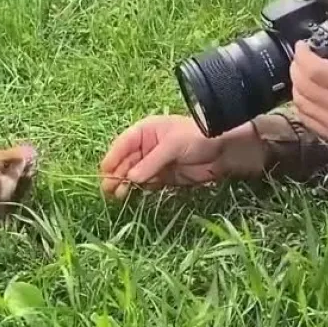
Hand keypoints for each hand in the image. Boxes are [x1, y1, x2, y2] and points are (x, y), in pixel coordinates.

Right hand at [99, 115, 265, 198]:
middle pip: (125, 161)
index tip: (104, 173)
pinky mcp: (163, 176)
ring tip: (119, 195)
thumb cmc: (197, 137)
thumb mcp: (173, 145)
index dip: (113, 158)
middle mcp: (146, 146)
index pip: (123, 144)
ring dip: (126, 184)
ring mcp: (154, 162)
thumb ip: (152, 162)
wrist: (223, 151)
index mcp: (145, 131)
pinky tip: (133, 195)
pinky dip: (139, 189)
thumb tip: (132, 178)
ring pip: (133, 174)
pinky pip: (146, 183)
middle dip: (117, 174)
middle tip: (110, 190)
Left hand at [290, 6, 327, 161]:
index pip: (314, 69)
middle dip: (295, 66)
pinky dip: (299, 102)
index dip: (302, 55)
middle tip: (299, 56)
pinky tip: (305, 92)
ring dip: (295, 83)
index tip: (302, 45)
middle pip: (303, 84)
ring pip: (299, 101)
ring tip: (300, 72)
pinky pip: (304, 116)